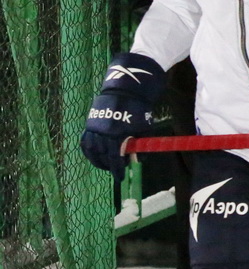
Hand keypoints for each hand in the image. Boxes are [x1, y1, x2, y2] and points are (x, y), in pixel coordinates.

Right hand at [81, 52, 166, 175]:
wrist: (125, 91)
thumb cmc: (138, 111)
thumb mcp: (143, 129)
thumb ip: (138, 145)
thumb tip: (136, 161)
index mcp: (116, 134)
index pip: (114, 157)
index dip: (117, 168)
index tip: (120, 177)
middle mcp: (102, 132)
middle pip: (102, 155)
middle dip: (108, 165)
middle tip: (114, 170)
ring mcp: (94, 128)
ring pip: (91, 150)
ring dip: (97, 160)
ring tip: (104, 165)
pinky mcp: (89, 124)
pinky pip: (85, 141)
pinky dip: (88, 151)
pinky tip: (93, 156)